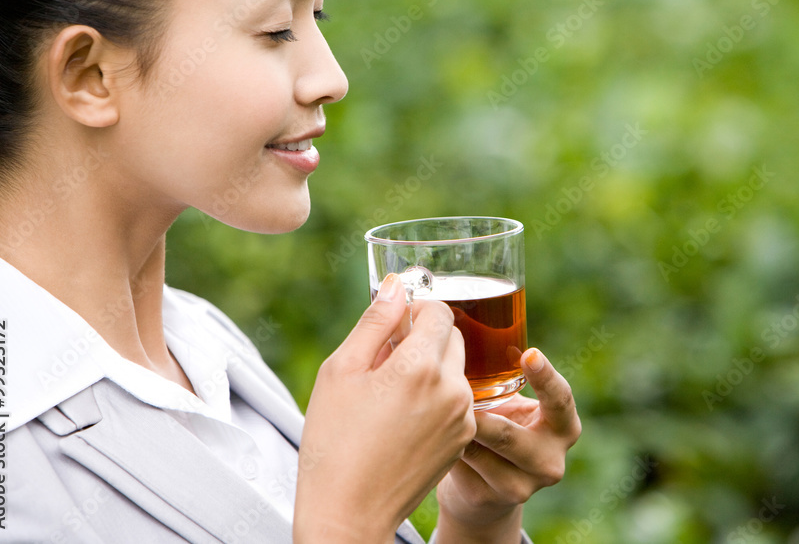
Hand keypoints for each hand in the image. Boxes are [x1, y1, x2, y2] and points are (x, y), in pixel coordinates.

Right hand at [294, 274, 476, 542]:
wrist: (348, 512)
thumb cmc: (334, 442)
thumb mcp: (341, 371)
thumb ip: (375, 322)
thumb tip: (397, 285)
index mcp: (419, 367)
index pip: (439, 311)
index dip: (414, 312)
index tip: (392, 326)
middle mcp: (451, 389)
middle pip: (452, 336)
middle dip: (424, 338)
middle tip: (386, 361)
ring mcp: (463, 416)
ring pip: (456, 368)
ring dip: (432, 368)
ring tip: (391, 394)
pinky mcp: (464, 439)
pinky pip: (458, 399)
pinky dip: (438, 397)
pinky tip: (404, 418)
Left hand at [434, 349, 581, 541]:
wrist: (485, 490)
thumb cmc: (498, 428)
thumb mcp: (512, 405)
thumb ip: (505, 380)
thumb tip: (462, 326)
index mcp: (564, 428)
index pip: (561, 400)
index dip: (546, 377)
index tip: (528, 353)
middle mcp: (550, 461)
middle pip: (508, 435)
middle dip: (476, 413)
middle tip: (451, 392)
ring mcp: (520, 487)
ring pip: (477, 449)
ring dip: (450, 426)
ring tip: (428, 406)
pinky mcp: (488, 499)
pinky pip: (458, 462)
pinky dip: (440, 443)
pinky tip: (424, 431)